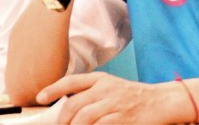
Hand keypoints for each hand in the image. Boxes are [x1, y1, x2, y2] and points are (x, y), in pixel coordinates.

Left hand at [36, 72, 178, 123]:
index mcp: (100, 79)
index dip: (53, 89)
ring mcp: (113, 103)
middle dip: (62, 120)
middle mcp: (105, 89)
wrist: (159, 101)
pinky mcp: (121, 118)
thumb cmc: (132, 96)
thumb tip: (66, 106)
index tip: (40, 97)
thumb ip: (90, 93)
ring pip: (83, 118)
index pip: (71, 81)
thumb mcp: (110, 86)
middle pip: (73, 104)